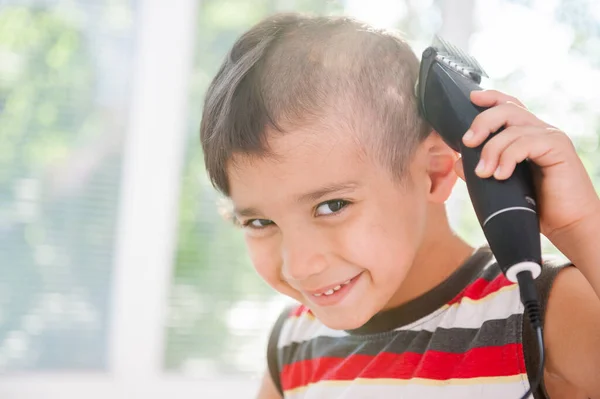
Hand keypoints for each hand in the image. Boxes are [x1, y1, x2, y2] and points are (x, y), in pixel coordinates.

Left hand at [453, 89, 599, 239]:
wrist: (568, 225)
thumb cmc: (537, 206)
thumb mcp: (503, 185)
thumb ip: (482, 170)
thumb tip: (459, 161)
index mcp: (527, 135)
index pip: (509, 106)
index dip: (490, 98)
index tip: (471, 98)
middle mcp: (540, 131)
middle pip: (507, 110)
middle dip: (482, 122)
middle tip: (468, 142)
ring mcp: (550, 138)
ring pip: (513, 128)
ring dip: (491, 150)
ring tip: (484, 174)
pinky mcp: (559, 148)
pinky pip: (525, 143)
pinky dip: (508, 157)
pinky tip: (501, 176)